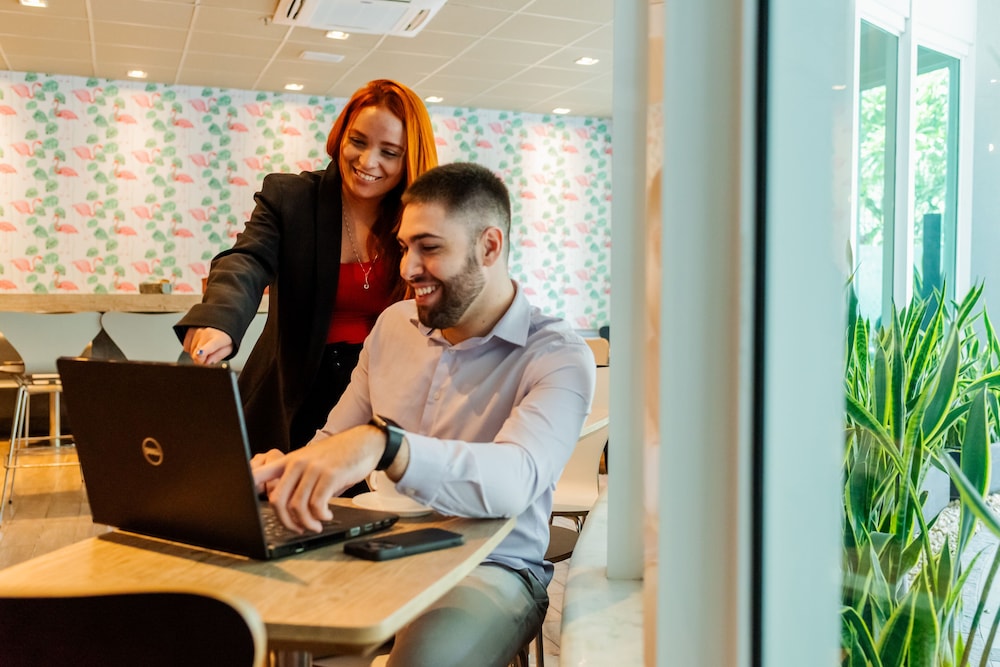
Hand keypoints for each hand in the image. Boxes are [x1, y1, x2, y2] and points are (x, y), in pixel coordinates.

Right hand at [182, 327, 232, 364]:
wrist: (223, 326)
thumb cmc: (225, 338)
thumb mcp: (228, 349)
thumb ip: (218, 357)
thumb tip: (207, 363)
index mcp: (218, 339)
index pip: (208, 347)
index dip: (202, 353)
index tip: (200, 355)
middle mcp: (206, 334)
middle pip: (196, 355)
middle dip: (201, 360)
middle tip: (208, 358)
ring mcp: (197, 332)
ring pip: (191, 352)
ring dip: (197, 354)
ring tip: (206, 350)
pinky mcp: (190, 331)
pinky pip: (186, 347)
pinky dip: (191, 350)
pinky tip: (199, 347)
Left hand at [252, 425, 384, 533]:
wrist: (365, 442)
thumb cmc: (338, 455)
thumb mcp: (312, 462)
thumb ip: (298, 480)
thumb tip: (287, 507)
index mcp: (289, 460)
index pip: (258, 473)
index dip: (247, 489)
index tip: (243, 505)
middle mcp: (298, 463)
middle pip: (278, 500)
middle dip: (286, 521)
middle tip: (297, 528)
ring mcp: (314, 468)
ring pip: (298, 506)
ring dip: (306, 523)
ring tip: (315, 525)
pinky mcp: (330, 475)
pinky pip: (317, 504)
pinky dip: (320, 516)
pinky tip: (326, 516)